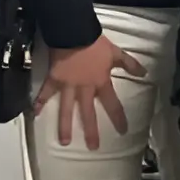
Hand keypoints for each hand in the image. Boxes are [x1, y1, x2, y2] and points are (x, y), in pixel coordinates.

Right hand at [34, 33, 138, 149]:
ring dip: (65, 125)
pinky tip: (34, 113)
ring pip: (66, 108)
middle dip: (91, 130)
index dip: (118, 118)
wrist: (74, 32)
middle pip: (88, 112)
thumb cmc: (96, 43)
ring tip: (64, 141)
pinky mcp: (54, 78)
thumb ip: (130, 65)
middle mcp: (84, 88)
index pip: (112, 104)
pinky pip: (46, 92)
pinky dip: (39, 101)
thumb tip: (144, 74)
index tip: (122, 132)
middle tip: (93, 147)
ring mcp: (68, 85)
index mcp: (100, 82)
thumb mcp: (116, 53)